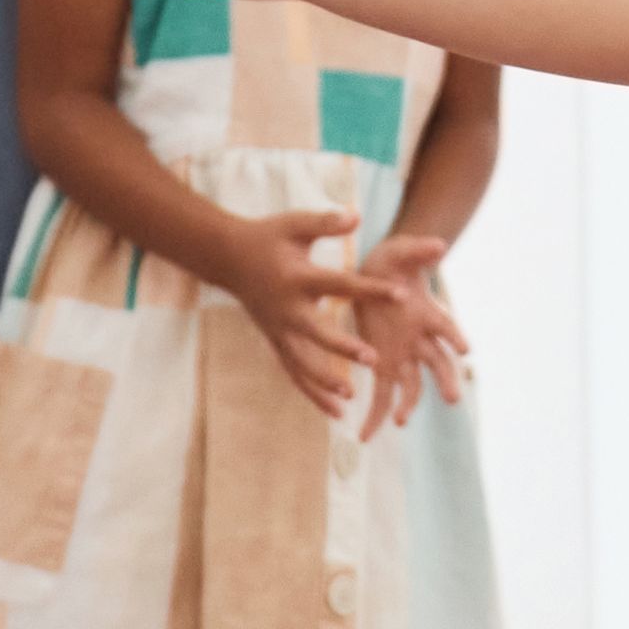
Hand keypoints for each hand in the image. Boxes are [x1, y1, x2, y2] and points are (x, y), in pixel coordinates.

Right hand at [202, 200, 378, 420]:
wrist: (227, 257)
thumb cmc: (268, 237)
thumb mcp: (295, 224)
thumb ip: (326, 222)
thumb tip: (357, 215)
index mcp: (297, 277)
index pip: (339, 284)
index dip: (370, 289)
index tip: (401, 295)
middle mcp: (287, 308)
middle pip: (316, 332)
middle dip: (343, 347)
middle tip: (373, 359)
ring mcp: (278, 329)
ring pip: (301, 361)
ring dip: (324, 380)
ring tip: (351, 396)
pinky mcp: (274, 341)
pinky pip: (293, 372)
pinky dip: (312, 393)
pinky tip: (336, 413)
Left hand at [346, 231, 470, 435]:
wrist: (380, 272)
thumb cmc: (396, 261)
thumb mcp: (404, 250)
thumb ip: (419, 250)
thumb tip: (438, 245)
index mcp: (428, 313)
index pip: (445, 326)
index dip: (455, 336)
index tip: (465, 349)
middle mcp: (421, 339)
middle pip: (438, 363)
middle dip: (445, 380)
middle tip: (452, 398)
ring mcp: (405, 354)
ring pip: (412, 385)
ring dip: (408, 404)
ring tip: (401, 421)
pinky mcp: (384, 363)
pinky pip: (383, 393)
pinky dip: (376, 414)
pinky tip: (365, 434)